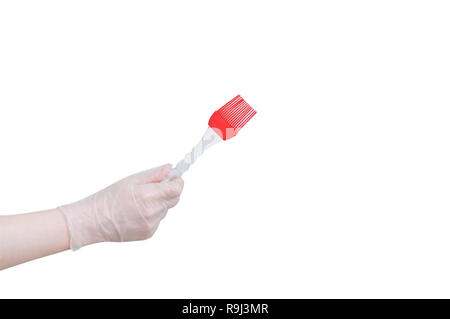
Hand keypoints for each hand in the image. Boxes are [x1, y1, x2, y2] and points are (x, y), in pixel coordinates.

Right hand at [59, 164, 182, 249]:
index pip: (177, 188)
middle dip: (170, 191)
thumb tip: (170, 168)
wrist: (94, 220)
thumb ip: (154, 175)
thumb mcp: (131, 180)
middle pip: (175, 199)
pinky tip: (138, 212)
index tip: (174, 177)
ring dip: (160, 203)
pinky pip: (158, 220)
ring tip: (141, 201)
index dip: (178, 181)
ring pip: (166, 210)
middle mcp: (153, 212)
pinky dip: (153, 214)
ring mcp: (152, 224)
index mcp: (149, 195)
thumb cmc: (110, 198)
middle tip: (157, 186)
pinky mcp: (149, 233)